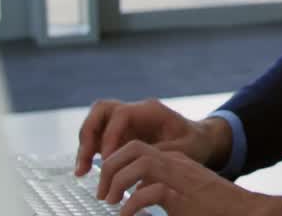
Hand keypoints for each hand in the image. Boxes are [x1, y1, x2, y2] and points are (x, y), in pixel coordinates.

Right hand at [76, 99, 231, 176]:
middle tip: (85, 162)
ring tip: (81, 171)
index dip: (110, 136)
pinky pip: (98, 136)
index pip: (121, 114)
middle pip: (101, 110)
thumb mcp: (185, 150)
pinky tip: (87, 170)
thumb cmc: (195, 143)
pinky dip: (90, 151)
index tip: (108, 159)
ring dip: (85, 144)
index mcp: (151, 110)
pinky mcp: (121, 133)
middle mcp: (135, 112)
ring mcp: (126, 122)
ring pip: (96, 122)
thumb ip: (162, 155)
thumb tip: (138, 169)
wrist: (199, 140)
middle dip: (89, 134)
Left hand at [96, 141, 281, 215]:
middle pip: (134, 148)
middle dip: (110, 166)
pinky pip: (151, 191)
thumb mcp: (182, 197)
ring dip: (118, 181)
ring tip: (111, 201)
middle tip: (103, 192)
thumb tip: (133, 199)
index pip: (138, 149)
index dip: (116, 162)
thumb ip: (160, 192)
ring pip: (141, 162)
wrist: (246, 211)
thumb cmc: (216, 208)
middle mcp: (177, 164)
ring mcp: (181, 178)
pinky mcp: (183, 197)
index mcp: (176, 162)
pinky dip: (132, 205)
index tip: (107, 185)